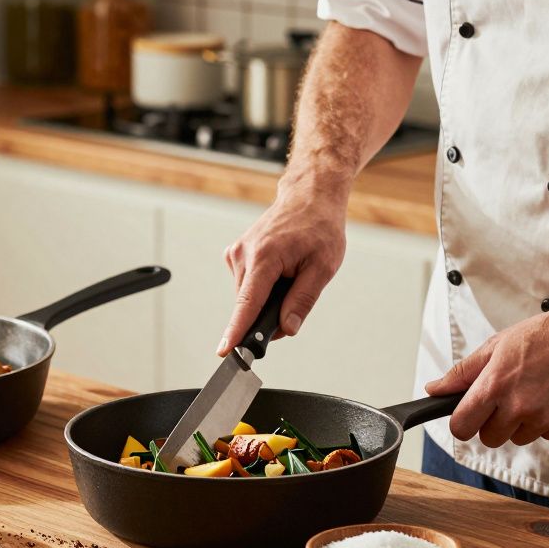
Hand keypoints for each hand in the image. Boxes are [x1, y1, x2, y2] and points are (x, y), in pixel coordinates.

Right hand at [219, 193, 346, 355]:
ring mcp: (237, 252)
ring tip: (291, 273)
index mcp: (264, 257)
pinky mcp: (237, 253)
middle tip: (296, 294)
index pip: (247, 304)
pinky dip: (263, 285)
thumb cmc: (319, 226)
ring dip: (268, 296)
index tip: (225, 350)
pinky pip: (247, 283)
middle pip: (249, 304)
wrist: (309, 197)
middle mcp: (244, 254)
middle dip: (269, 312)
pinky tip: (279, 268)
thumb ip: (302, 300)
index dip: (236, 331)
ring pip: (248, 295)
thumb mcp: (323, 267)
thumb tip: (287, 328)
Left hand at [423, 303, 548, 446]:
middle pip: (489, 438)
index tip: (469, 415)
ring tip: (536, 391)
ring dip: (522, 422)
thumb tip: (434, 390)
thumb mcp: (497, 345)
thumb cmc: (546, 335)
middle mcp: (518, 406)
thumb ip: (462, 373)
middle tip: (508, 397)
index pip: (461, 427)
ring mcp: (544, 419)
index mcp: (495, 385)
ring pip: (518, 438)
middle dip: (494, 422)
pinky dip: (548, 422)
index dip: (463, 423)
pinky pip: (545, 435)